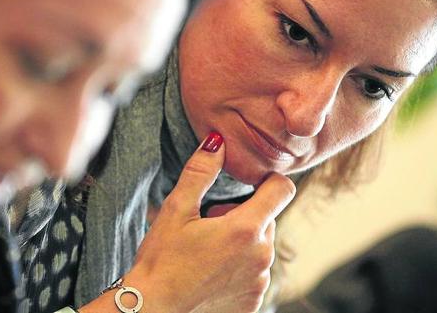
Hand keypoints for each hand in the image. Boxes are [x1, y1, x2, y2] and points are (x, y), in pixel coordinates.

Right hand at [125, 132, 295, 312]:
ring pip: (260, 246)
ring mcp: (259, 282)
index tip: (246, 185)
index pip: (282, 189)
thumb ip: (200, 172)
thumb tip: (217, 141)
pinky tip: (210, 273)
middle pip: (266, 218)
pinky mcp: (253, 302)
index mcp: (245, 229)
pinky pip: (255, 273)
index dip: (267, 181)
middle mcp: (261, 256)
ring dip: (241, 242)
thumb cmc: (161, 260)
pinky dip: (239, 267)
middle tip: (208, 225)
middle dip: (243, 214)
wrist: (154, 311)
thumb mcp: (176, 210)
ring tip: (206, 251)